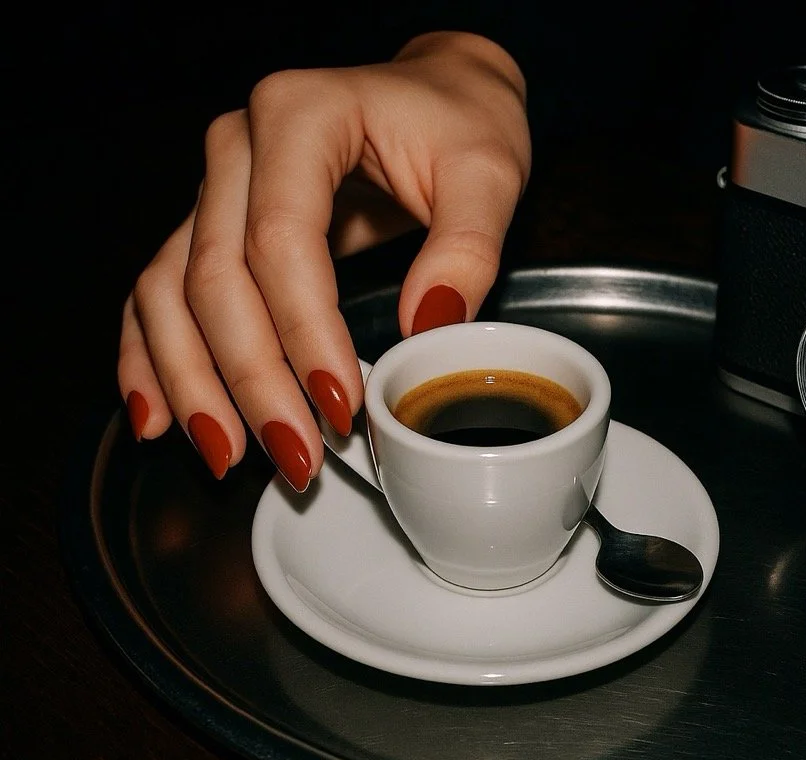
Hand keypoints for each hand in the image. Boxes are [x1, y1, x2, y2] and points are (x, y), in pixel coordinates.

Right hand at [117, 32, 530, 490]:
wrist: (439, 95)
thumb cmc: (460, 123)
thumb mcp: (489, 174)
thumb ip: (467, 248)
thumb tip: (428, 328)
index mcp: (301, 117)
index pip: (281, 240)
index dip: (305, 332)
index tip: (342, 404)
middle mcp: (238, 147)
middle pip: (215, 276)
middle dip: (253, 378)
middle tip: (296, 454)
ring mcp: (216, 184)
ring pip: (169, 291)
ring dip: (193, 382)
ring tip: (228, 456)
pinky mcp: (214, 223)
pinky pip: (160, 291)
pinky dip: (153, 357)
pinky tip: (162, 418)